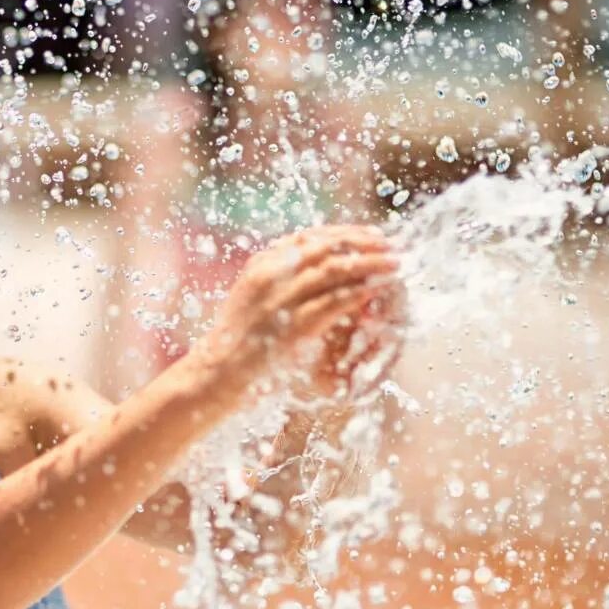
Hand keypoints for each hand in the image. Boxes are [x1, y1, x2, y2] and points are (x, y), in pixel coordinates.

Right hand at [191, 225, 398, 401]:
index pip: (309, 238)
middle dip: (363, 242)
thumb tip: (311, 274)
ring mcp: (280, 299)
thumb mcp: (252, 302)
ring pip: (335, 269)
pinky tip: (376, 291)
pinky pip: (334, 302)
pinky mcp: (292, 326)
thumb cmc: (235, 344)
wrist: (214, 375)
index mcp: (261, 265)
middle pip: (326, 246)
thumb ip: (278, 283)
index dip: (344, 233)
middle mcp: (270, 274)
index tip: (370, 234)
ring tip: (394, 264)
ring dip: (370, 264)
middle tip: (391, 245)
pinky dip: (359, 293)